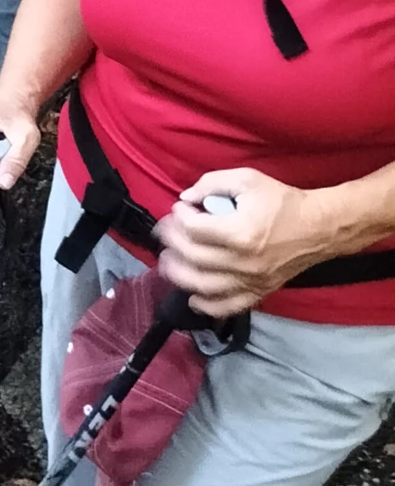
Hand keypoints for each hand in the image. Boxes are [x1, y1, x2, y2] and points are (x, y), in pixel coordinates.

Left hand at [157, 168, 334, 317]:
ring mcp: (252, 281)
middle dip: (171, 241)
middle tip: (166, 230)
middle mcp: (243, 262)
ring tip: (167, 261)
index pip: (193, 229)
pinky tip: (192, 297)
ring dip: (178, 274)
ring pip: (203, 285)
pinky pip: (228, 306)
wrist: (320, 228)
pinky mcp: (260, 292)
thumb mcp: (247, 180)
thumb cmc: (282, 201)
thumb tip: (185, 198)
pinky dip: (207, 305)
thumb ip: (211, 183)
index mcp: (240, 232)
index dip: (179, 216)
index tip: (180, 208)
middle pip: (192, 256)